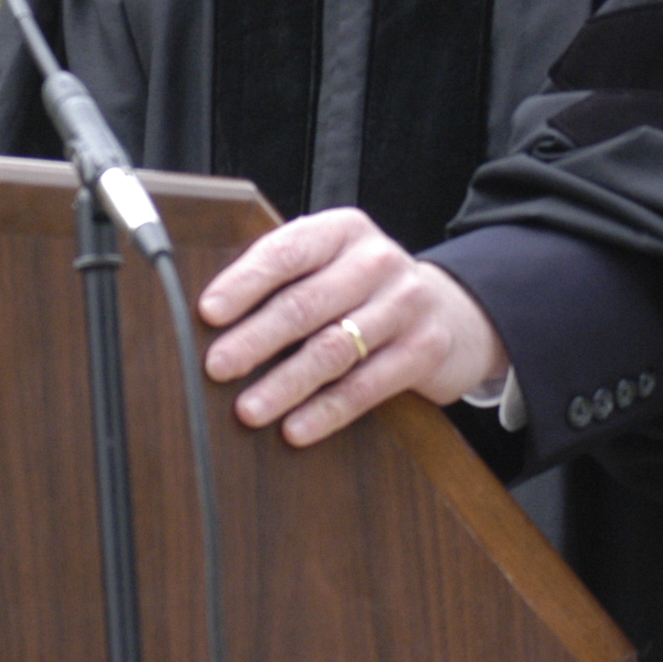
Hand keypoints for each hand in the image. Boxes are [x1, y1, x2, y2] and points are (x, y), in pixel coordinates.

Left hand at [196, 209, 508, 446]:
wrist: (453, 312)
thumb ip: (283, 279)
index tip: (209, 313)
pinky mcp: (425, 349)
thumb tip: (210, 318)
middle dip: (255, 339)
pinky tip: (296, 429)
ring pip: (333, 348)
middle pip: (305, 303)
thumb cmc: (366, 291)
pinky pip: (367, 386)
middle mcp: (376, 260)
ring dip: (285, 384)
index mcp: (341, 231)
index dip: (244, 283)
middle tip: (217, 366)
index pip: (286, 252)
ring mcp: (405, 304)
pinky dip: (326, 411)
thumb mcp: (331, 266)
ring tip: (248, 409)